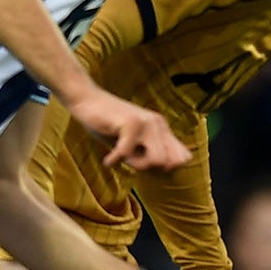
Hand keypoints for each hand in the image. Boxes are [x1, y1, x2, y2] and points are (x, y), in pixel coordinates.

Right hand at [68, 86, 188, 171]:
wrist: (86, 99)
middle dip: (152, 169)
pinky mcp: (131, 122)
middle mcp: (159, 124)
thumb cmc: (106, 124)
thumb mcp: (132, 142)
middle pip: (172, 164)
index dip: (166, 169)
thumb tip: (165, 171)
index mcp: (162, 128)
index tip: (145, 164)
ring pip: (157, 161)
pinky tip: (108, 160)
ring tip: (120, 157)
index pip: (184, 157)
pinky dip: (114, 161)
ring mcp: (147, 122)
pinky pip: (128, 154)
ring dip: (136, 165)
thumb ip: (148, 153)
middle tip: (131, 160)